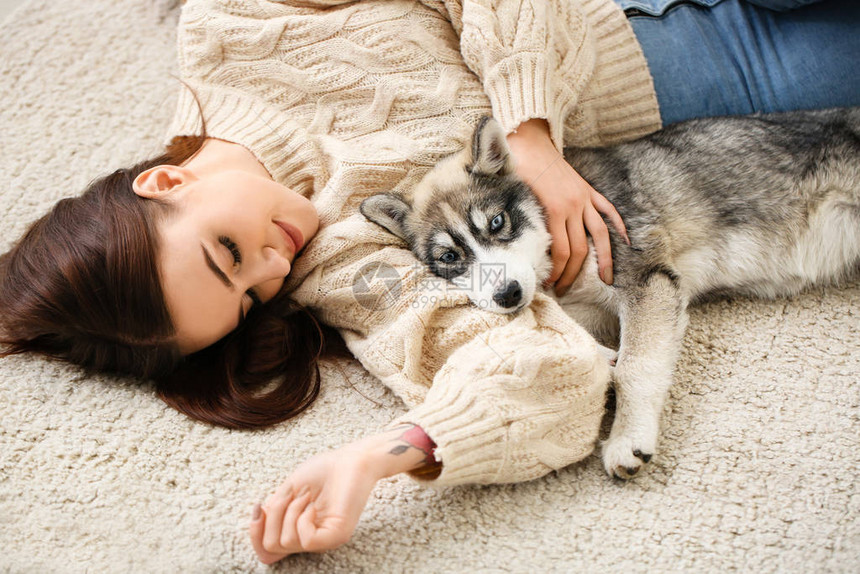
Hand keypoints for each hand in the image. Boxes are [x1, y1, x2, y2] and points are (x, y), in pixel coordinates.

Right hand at [250, 424, 438, 563]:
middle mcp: (310, 539)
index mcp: (297, 530)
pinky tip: (314, 507)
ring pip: (286, 542)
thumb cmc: (323, 470)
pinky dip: (303, 520)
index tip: (258, 509)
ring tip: (307, 498)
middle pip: (271, 546)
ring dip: (290, 513)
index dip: (254, 535)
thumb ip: (272, 510)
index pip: (267, 553)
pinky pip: (307, 541)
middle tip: (291, 496)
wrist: (350, 459)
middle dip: (272, 517)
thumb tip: (255, 523)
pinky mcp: (337, 536)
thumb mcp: (288, 490)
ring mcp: (324, 540)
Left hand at [506, 119, 628, 294]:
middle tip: (565, 290)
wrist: (528, 141)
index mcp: (554, 209)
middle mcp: (573, 205)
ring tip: (605, 280)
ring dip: (603, 260)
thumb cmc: (516, 169)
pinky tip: (626, 242)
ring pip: (599, 236)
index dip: (557, 272)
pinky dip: (619, 226)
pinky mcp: (588, 191)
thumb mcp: (516, 198)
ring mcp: (584, 198)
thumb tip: (526, 254)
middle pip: (580, 249)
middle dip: (573, 273)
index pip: (561, 252)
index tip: (549, 284)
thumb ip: (526, 223)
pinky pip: (608, 210)